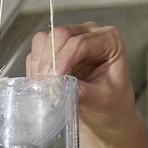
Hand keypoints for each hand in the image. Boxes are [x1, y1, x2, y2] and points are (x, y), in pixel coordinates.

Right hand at [27, 23, 135, 137]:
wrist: (106, 113)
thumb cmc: (112, 103)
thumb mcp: (104, 99)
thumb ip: (86, 92)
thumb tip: (64, 86)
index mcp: (109, 41)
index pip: (82, 42)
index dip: (65, 58)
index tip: (56, 77)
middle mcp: (89, 34)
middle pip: (61, 34)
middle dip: (50, 58)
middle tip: (47, 81)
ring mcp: (70, 40)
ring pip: (45, 39)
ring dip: (40, 62)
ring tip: (44, 85)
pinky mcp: (55, 51)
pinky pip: (37, 51)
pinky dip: (35, 67)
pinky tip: (41, 84)